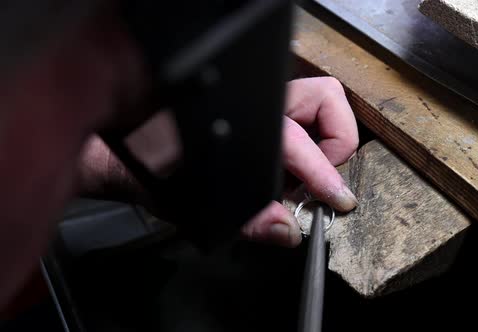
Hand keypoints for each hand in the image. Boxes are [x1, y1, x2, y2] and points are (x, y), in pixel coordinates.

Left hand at [77, 76, 358, 247]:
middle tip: (321, 179)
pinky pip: (306, 117)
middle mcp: (260, 105)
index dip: (325, 174)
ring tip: (309, 176)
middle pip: (326, 98)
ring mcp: (264, 105)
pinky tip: (294, 173)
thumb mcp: (199, 205)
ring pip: (320, 103)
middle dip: (337, 141)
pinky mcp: (265, 113)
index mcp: (246, 123)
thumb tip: (289, 231)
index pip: (300, 143)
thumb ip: (248, 219)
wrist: (129, 156)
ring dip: (329, 139)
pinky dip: (314, 143)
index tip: (339, 200)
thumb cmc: (159, 175)